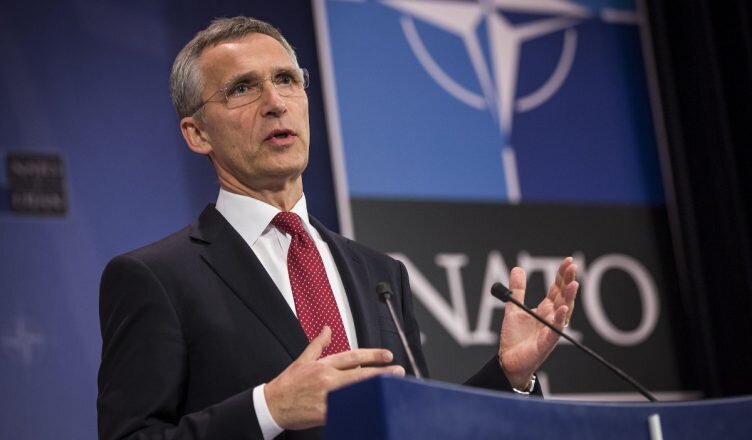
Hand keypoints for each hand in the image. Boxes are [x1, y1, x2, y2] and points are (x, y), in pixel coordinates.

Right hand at [264, 326, 404, 429]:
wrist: (272, 405)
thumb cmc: (287, 385)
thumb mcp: (302, 360)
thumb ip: (318, 344)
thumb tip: (328, 329)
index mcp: (323, 365)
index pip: (353, 356)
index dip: (372, 355)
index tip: (387, 355)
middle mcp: (327, 379)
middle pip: (360, 373)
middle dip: (382, 372)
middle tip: (398, 371)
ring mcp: (326, 396)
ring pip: (356, 391)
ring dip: (375, 390)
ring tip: (393, 389)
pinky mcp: (324, 413)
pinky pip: (346, 409)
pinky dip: (359, 408)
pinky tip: (372, 407)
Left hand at [499, 257, 577, 388]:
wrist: (508, 361)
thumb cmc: (515, 338)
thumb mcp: (514, 308)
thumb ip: (518, 290)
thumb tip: (518, 268)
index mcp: (545, 310)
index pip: (557, 289)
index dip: (562, 275)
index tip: (568, 261)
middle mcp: (552, 318)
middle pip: (563, 297)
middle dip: (568, 281)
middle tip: (573, 266)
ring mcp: (551, 330)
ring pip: (564, 312)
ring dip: (569, 298)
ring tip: (574, 283)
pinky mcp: (546, 343)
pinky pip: (555, 330)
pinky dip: (559, 319)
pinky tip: (562, 309)